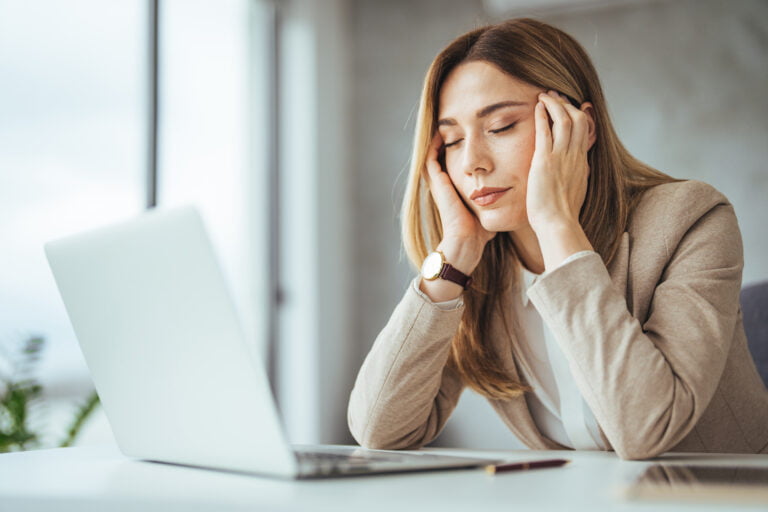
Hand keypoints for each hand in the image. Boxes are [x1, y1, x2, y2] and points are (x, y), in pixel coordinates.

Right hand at [424, 132, 495, 274]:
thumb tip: (521, 188)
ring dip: (444, 135)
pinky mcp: (436, 181)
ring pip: (436, 150)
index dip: (465, 144)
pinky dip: (436, 142)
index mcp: (457, 185)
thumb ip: (501, 195)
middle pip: (446, 151)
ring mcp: (439, 180)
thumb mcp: (492, 205)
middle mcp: (446, 181)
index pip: (458, 158)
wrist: (467, 241)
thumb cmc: (481, 229)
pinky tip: (445, 130)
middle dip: (455, 135)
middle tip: (466, 120)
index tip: (480, 130)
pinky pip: (431, 155)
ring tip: (454, 119)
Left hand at [526, 90, 592, 231]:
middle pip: (578, 121)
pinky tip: (537, 107)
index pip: (585, 131)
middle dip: (567, 105)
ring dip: (555, 104)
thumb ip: (576, 178)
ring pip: (565, 121)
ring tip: (545, 95)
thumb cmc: (562, 216)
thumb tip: (578, 174)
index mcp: (582, 164)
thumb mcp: (575, 191)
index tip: (571, 107)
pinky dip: (543, 116)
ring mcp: (562, 158)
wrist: (558, 224)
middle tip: (556, 96)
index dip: (579, 115)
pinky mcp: (545, 161)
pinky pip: (546, 131)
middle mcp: (575, 157)